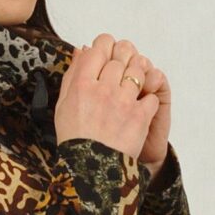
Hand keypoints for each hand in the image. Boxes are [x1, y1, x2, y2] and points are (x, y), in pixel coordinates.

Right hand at [81, 34, 171, 173]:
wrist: (90, 170)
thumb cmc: (74, 138)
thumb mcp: (63, 104)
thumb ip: (73, 74)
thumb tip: (82, 49)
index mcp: (81, 85)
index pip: (99, 48)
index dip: (106, 44)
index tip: (107, 48)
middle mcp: (103, 89)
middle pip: (121, 56)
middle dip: (124, 55)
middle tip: (123, 63)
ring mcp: (123, 102)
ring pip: (139, 71)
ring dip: (138, 72)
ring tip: (133, 82)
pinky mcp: (140, 117)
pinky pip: (152, 96)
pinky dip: (148, 98)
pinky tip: (140, 106)